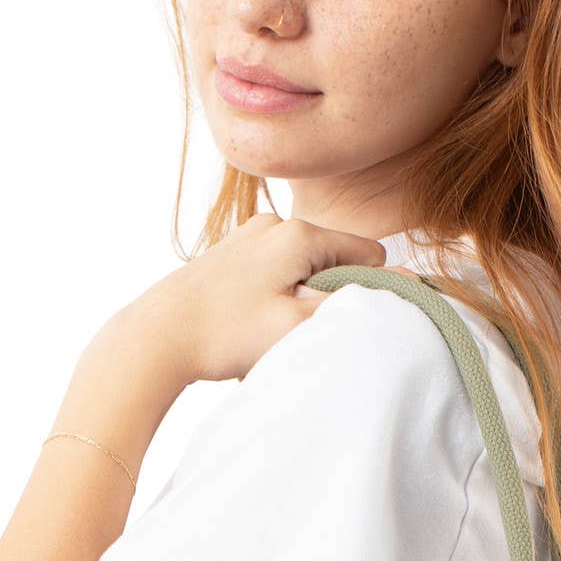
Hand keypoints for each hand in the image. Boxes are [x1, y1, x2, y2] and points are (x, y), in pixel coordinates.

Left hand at [135, 212, 398, 385]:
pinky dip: (274, 294)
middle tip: (294, 329)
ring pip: (304, 265)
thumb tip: (404, 283)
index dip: (366, 288)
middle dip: (328, 293)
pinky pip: (276, 269)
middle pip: (335, 257)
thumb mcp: (297, 326)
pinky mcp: (231, 250)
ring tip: (268, 326)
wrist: (155, 337)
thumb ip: (352, 302)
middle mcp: (274, 222)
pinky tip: (248, 320)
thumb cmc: (225, 334)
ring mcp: (250, 234)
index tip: (336, 317)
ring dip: (299, 297)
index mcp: (298, 233)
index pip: (368, 253)